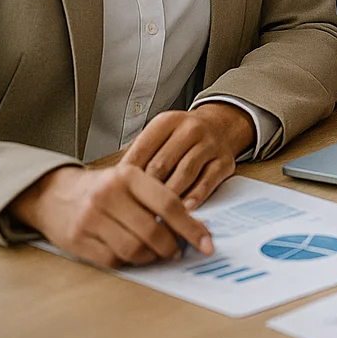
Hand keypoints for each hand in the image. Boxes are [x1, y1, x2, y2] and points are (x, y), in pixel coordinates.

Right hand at [8, 163, 213, 268]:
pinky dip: (129, 262)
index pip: (169, 205)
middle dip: (171, 247)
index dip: (191, 228)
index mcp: (128, 176)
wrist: (52, 193)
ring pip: (134, 250)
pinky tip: (133, 255)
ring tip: (156, 253)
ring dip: (151, 257)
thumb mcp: (130, 180)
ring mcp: (90, 219)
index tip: (206, 242)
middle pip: (153, 232)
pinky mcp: (77, 240)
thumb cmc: (101, 188)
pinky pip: (113, 260)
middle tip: (177, 251)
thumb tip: (194, 224)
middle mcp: (109, 196)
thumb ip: (158, 198)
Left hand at [120, 104, 254, 209]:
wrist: (220, 126)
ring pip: (185, 174)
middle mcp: (190, 129)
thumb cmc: (181, 138)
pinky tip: (183, 209)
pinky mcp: (224, 161)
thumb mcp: (159, 135)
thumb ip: (139, 155)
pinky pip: (207, 182)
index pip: (142, 149)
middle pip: (162, 164)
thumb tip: (112, 182)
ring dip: (168, 197)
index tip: (116, 194)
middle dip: (145, 189)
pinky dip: (195, 197)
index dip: (127, 174)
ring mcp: (210, 145)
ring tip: (153, 215)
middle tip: (131, 209)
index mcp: (168, 121)